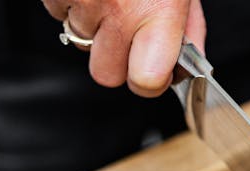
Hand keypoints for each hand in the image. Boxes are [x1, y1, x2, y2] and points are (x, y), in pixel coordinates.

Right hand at [43, 0, 206, 96]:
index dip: (151, 81)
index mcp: (158, 14)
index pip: (147, 82)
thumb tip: (190, 68)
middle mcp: (119, 13)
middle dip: (117, 61)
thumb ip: (190, 30)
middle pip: (107, 75)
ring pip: (81, 44)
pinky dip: (72, 5)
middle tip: (129, 35)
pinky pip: (60, 15)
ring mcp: (83, 2)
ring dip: (94, 29)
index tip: (155, 72)